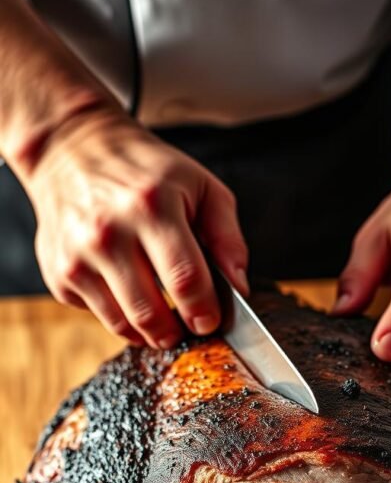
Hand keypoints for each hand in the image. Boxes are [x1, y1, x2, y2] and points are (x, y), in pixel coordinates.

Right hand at [24, 106, 248, 346]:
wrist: (71, 149)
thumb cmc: (145, 171)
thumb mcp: (199, 186)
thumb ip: (227, 236)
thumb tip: (239, 287)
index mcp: (150, 206)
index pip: (186, 280)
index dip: (205, 311)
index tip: (211, 320)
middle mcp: (108, 233)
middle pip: (151, 314)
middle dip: (178, 332)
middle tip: (188, 325)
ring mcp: (78, 256)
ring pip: (124, 325)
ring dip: (151, 332)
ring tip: (164, 319)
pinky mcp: (59, 274)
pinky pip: (100, 316)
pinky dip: (122, 317)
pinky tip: (130, 293)